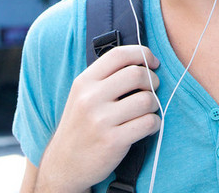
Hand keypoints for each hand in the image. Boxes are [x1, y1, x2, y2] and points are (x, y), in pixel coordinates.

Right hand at [35, 46, 160, 191]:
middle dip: (153, 80)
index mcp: (84, 82)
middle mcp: (90, 98)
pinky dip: (154, 123)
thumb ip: (107, 77)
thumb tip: (144, 60)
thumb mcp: (83, 95)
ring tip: (147, 111)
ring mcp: (101, 120)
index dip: (142, 53)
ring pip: (146, 99)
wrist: (64, 165)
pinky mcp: (113, 141)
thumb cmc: (81, 126)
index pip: (119, 54)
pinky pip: (148, 123)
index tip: (153, 63)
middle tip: (152, 89)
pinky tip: (146, 127)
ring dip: (154, 104)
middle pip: (137, 74)